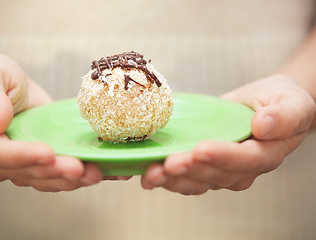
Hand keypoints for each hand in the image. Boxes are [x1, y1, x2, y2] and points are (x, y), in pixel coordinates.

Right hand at [0, 52, 102, 191]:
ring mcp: (24, 163)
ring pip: (47, 178)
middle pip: (28, 172)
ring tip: (97, 173)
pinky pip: (62, 173)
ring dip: (72, 179)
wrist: (8, 88)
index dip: (23, 156)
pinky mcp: (45, 161)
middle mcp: (0, 158)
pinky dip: (85, 174)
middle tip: (80, 168)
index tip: (47, 153)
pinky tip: (110, 172)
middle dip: (56, 171)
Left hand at [141, 75, 315, 194]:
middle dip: (190, 170)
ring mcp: (221, 170)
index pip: (244, 160)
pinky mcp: (204, 166)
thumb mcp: (292, 102)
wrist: (264, 106)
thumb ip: (283, 116)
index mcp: (265, 154)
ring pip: (196, 181)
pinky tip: (146, 174)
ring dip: (172, 179)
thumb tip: (263, 126)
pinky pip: (185, 177)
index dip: (222, 157)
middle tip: (167, 163)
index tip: (201, 149)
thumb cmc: (279, 102)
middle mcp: (241, 169)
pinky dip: (166, 178)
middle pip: (214, 175)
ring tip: (150, 172)